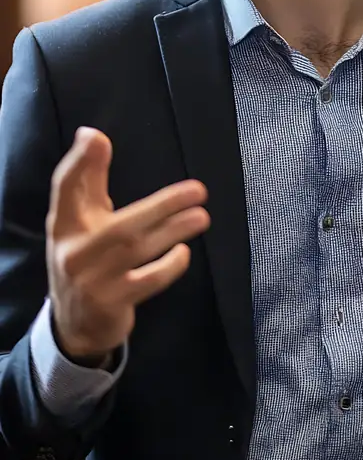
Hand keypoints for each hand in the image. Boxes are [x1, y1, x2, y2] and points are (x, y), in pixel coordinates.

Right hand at [46, 126, 209, 361]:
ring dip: (173, 230)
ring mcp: (92, 280)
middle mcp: (74, 251)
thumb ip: (88, 181)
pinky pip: (147, 281)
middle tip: (198, 191)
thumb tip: (92, 134)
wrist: (73, 325)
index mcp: (63, 225)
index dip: (78, 164)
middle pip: (121, 224)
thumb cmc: (85, 258)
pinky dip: (168, 266)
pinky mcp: (111, 303)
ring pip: (137, 250)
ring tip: (201, 216)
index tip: (94, 138)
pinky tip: (183, 252)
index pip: (65, 189)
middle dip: (162, 205)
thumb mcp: (80, 222)